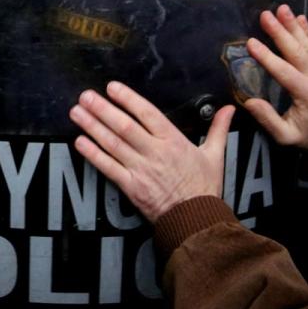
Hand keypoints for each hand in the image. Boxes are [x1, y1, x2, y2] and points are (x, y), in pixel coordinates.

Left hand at [71, 82, 234, 222]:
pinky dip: (93, 154)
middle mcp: (155, 153)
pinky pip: (109, 168)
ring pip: (113, 144)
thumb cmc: (204, 188)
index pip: (148, 114)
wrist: (197, 221)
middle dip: (102, 109)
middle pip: (124, 127)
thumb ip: (218, 129)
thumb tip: (231, 108)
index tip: (112, 87)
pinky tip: (80, 142)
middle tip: (85, 96)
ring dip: (92, 127)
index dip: (128, 99)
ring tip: (76, 112)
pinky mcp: (132, 187)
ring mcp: (141, 170)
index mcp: (174, 141)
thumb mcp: (215, 156)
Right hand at [243, 5, 307, 168]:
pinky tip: (300, 18)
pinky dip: (307, 31)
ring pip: (307, 44)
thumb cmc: (305, 137)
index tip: (251, 43)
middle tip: (266, 16)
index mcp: (306, 94)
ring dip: (293, 25)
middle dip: (280, 32)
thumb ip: (269, 120)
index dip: (267, 57)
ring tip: (282, 8)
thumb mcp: (285, 137)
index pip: (285, 72)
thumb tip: (250, 102)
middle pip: (297, 51)